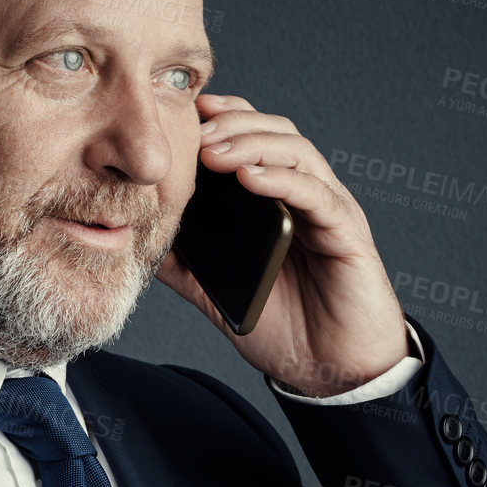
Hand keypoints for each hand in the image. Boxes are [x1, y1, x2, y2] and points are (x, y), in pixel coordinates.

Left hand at [154, 94, 409, 395]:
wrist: (333, 372)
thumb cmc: (287, 328)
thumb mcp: (220, 292)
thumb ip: (185, 264)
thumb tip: (139, 239)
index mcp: (278, 202)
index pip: (253, 139)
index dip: (223, 119)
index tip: (184, 114)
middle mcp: (307, 196)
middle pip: (276, 132)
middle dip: (232, 124)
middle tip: (192, 130)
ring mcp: (329, 212)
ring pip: (297, 153)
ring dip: (252, 144)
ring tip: (212, 150)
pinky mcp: (348, 234)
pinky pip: (316, 195)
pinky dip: (282, 179)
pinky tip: (249, 178)